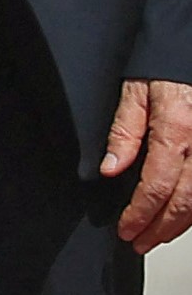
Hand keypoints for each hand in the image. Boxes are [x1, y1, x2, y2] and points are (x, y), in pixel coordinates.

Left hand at [103, 78, 191, 249]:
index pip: (157, 186)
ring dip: (179, 225)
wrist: (188, 53)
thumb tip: (110, 168)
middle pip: (184, 202)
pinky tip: (179, 217)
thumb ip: (123, 132)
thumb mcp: (135, 92)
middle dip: (160, 228)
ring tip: (156, 237)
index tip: (126, 229)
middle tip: (138, 242)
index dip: (140, 214)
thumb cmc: (165, 70)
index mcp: (176, 131)